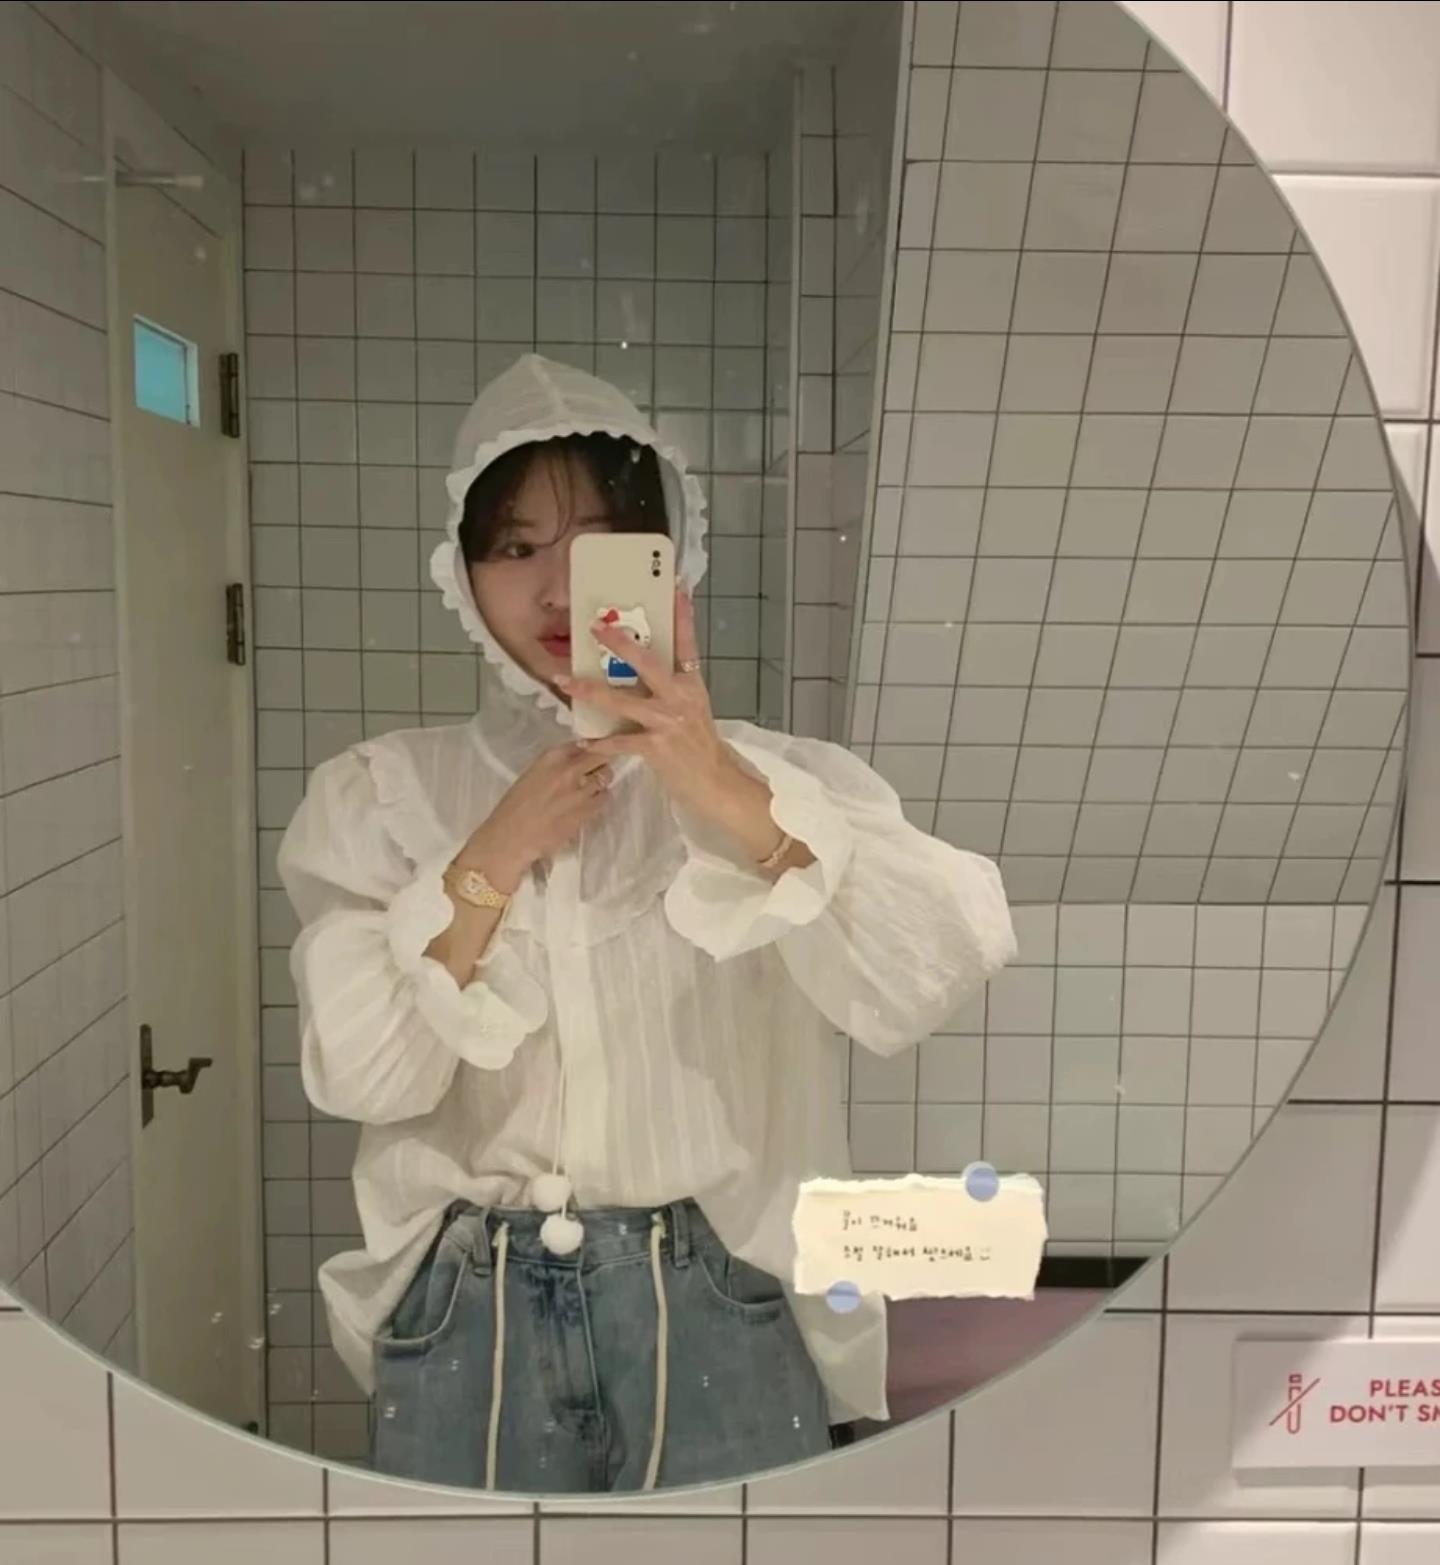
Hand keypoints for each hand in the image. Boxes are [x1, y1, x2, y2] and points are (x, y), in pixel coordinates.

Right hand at [457, 742, 611, 889]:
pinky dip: (599, 800)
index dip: (594, 748)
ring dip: (600, 783)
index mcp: (551, 756)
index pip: (586, 742)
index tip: (596, 752)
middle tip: (597, 771)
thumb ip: (557, 763)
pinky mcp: (587, 811)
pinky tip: (585, 807)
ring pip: (606, 778)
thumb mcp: (533, 773)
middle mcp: (569, 769)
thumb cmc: (515, 807)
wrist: (511, 837)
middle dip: (602, 762)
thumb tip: (581, 756)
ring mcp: (580, 790)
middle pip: (602, 756)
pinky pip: (604, 799)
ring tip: (586, 792)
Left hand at [557, 591, 800, 867]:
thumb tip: (645, 668)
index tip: (674, 588)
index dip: (681, 615)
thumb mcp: (694, 708)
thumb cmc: (701, 746)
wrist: (715, 783)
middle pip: (646, 663)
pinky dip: (599, 743)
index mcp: (692, 684)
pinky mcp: (656, 747)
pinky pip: (619, 742)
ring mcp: (668, 722)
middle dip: (619, 644)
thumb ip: (674, 687)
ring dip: (589, 690)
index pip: (687, 643)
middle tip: (596, 627)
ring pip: (621, 700)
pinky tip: (582, 739)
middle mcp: (681, 698)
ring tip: (564, 681)